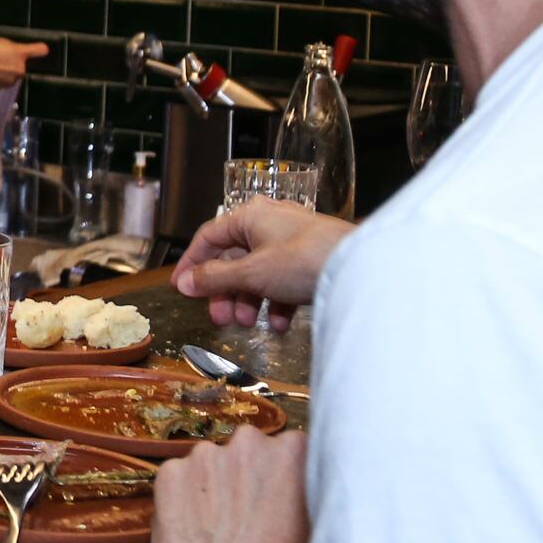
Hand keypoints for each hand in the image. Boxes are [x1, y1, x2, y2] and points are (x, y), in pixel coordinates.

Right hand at [0, 36, 49, 87]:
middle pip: (19, 67)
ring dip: (3, 72)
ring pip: (9, 76)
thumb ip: (13, 49)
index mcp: (20, 54)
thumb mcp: (0, 41)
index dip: (39, 50)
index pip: (38, 50)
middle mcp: (19, 70)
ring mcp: (8, 81)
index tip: (42, 49)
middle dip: (11, 64)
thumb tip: (16, 54)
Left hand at [151, 427, 309, 542]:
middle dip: (248, 479)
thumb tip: (318, 480)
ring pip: (211, 466)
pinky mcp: (169, 476)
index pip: (289, 448)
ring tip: (223, 533)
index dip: (283, 478)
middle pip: (248, 452)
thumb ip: (315, 490)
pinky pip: (178, 481)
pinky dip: (183, 501)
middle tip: (251, 520)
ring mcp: (205, 456)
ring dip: (215, 489)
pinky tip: (196, 534)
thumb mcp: (323, 527)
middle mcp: (249, 442)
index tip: (280, 501)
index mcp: (295, 450)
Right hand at [174, 199, 352, 325]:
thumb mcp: (251, 273)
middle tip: (220, 318)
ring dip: (250, 300)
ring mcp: (292, 241)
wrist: (360, 269)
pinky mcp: (311, 259)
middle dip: (225, 292)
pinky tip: (280, 325)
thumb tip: (184, 283)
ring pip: (258, 271)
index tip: (182, 288)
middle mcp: (269, 223)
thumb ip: (215, 279)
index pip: (208, 237)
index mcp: (250, 216)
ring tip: (249, 325)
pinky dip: (277, 302)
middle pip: (233, 258)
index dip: (192, 264)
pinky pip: (284, 280)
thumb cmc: (304, 260)